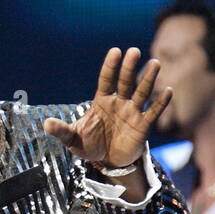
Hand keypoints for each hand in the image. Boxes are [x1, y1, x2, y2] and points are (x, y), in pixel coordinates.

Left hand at [43, 47, 171, 168]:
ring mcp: (132, 112)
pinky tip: (168, 90)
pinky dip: (161, 102)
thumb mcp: (72, 139)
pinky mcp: (143, 126)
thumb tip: (46, 123)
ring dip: (148, 79)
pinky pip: (153, 112)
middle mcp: (118, 103)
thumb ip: (62, 131)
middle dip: (129, 67)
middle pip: (125, 82)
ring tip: (155, 64)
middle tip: (134, 51)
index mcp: (101, 101)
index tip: (115, 51)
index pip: (106, 80)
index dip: (110, 66)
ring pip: (142, 92)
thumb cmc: (89, 145)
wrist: (106, 162)